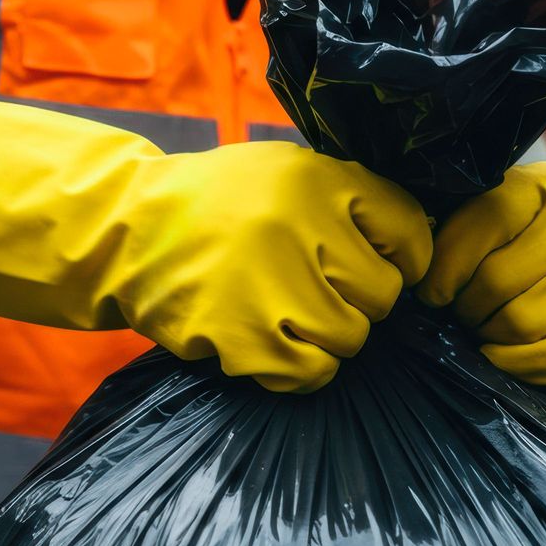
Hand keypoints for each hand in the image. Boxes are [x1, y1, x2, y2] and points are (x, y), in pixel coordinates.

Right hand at [0, 93, 430, 391]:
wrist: (124, 231)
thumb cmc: (218, 205)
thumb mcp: (286, 172)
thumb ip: (350, 199)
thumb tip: (421, 253)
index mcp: (319, 179)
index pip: (410, 232)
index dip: (404, 258)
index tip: (378, 264)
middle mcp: (300, 225)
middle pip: (383, 295)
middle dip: (358, 301)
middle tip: (316, 291)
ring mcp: (270, 284)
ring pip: (351, 339)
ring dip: (328, 338)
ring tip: (286, 315)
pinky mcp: (242, 336)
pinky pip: (311, 373)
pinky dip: (300, 368)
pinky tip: (270, 344)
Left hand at [417, 161, 545, 384]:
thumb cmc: (538, 238)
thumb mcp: (506, 209)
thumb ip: (463, 226)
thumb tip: (418, 272)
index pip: (483, 222)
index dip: (444, 266)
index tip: (432, 290)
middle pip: (497, 281)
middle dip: (464, 305)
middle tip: (460, 310)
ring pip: (518, 323)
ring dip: (486, 334)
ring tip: (483, 326)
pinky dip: (513, 363)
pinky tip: (501, 351)